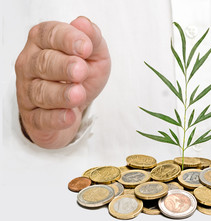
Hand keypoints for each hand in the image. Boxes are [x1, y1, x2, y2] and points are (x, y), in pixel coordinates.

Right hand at [15, 16, 110, 147]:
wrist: (74, 106)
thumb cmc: (82, 75)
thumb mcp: (94, 55)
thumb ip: (92, 39)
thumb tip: (83, 24)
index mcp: (43, 42)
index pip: (50, 35)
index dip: (68, 40)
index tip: (86, 48)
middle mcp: (30, 63)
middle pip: (43, 63)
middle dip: (63, 66)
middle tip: (80, 71)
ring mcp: (28, 91)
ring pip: (41, 92)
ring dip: (61, 94)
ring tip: (78, 94)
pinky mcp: (33, 116)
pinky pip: (42, 118)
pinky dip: (56, 118)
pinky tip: (70, 116)